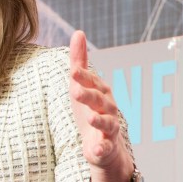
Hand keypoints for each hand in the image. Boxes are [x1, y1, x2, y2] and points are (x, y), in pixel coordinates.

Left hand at [68, 30, 131, 181]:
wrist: (105, 144)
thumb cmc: (91, 109)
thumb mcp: (83, 85)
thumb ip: (80, 61)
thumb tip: (78, 32)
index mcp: (101, 92)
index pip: (92, 82)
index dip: (84, 77)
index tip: (73, 71)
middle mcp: (108, 108)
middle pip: (99, 100)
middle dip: (89, 96)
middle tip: (75, 92)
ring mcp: (108, 128)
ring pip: (107, 123)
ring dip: (99, 121)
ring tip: (90, 118)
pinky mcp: (106, 147)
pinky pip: (105, 147)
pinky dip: (101, 148)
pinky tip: (95, 149)